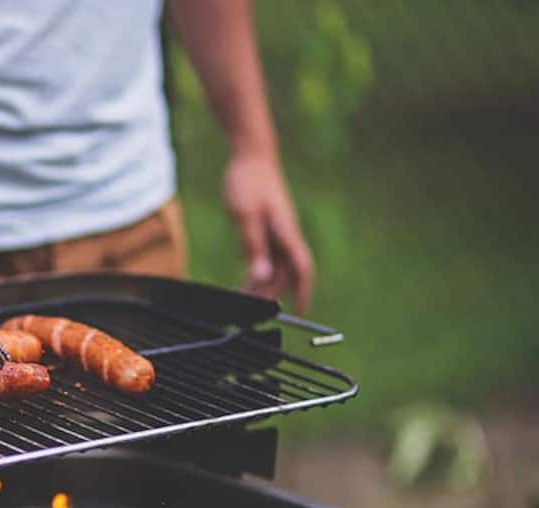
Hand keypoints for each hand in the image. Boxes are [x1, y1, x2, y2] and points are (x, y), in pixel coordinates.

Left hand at [223, 153, 313, 312]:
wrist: (251, 155)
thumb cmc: (248, 181)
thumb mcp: (245, 216)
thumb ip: (254, 247)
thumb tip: (262, 276)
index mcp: (286, 233)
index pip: (301, 270)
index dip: (303, 293)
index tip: (299, 313)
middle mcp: (286, 235)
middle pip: (286, 274)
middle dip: (272, 294)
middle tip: (251, 311)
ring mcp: (279, 232)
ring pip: (276, 267)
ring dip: (263, 285)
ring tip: (244, 299)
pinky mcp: (269, 228)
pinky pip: (268, 256)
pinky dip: (259, 271)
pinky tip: (247, 280)